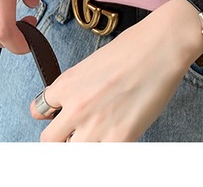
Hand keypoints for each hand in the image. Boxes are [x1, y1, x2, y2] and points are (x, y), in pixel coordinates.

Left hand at [30, 0, 202, 141]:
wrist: (163, 45)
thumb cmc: (134, 47)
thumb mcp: (93, 63)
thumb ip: (76, 86)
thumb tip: (71, 103)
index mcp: (66, 84)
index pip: (39, 112)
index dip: (53, 116)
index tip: (61, 118)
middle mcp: (75, 106)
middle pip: (49, 141)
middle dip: (62, 138)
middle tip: (79, 133)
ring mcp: (95, 125)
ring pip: (72, 154)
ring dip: (84, 146)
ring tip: (102, 135)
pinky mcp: (120, 138)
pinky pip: (102, 157)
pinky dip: (107, 150)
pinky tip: (118, 138)